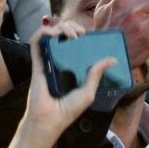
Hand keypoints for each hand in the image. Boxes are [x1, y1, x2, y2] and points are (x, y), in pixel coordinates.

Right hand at [21, 24, 115, 141]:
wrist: (49, 119)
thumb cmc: (68, 109)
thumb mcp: (88, 91)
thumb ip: (97, 74)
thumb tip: (112, 59)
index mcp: (71, 67)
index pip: (75, 44)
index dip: (80, 34)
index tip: (88, 33)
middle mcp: (59, 61)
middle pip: (63, 35)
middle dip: (72, 27)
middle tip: (81, 33)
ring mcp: (47, 61)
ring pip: (50, 35)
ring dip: (60, 28)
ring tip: (71, 35)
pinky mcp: (36, 63)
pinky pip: (36, 42)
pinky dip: (43, 32)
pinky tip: (53, 33)